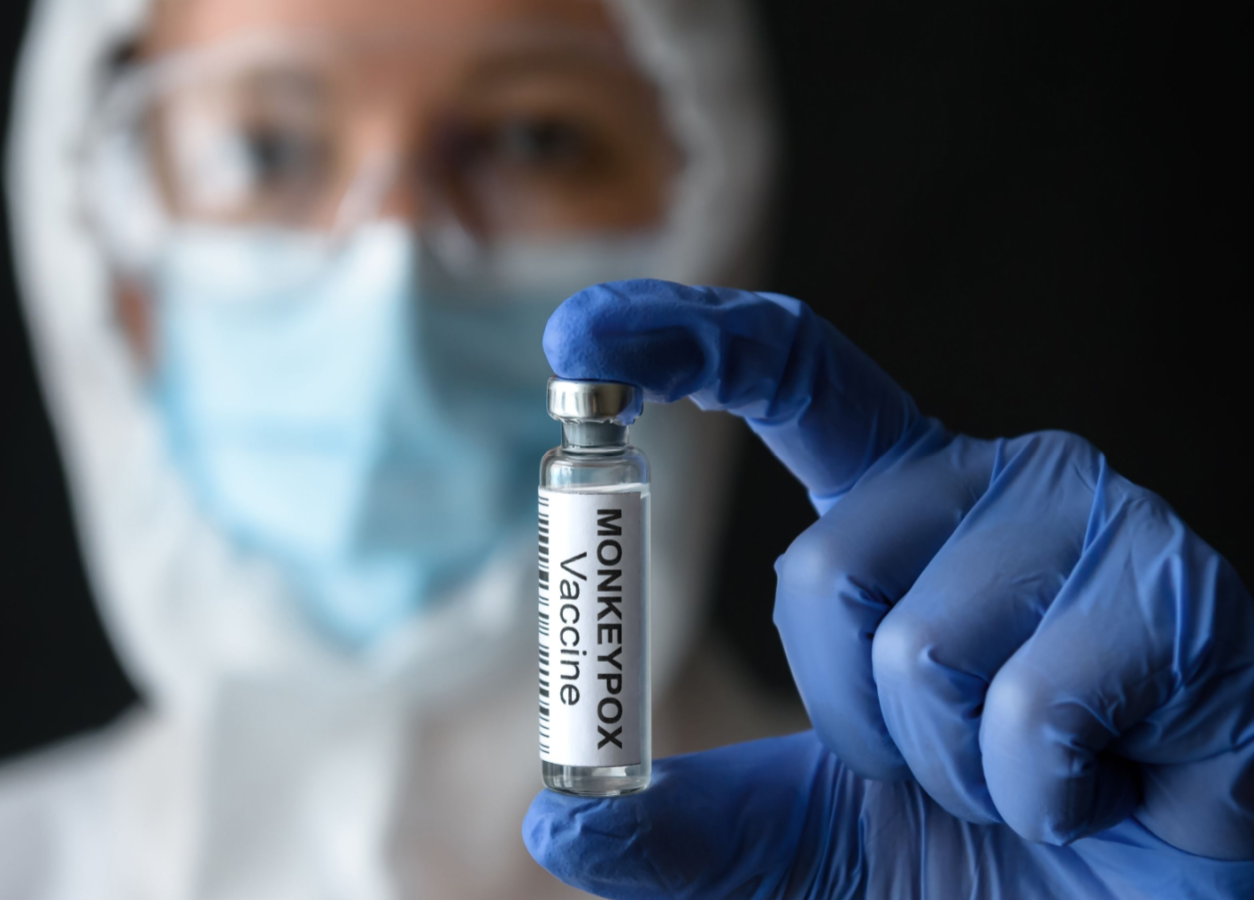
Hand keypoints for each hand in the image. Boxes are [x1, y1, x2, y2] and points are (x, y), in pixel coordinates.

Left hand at [524, 281, 1253, 897]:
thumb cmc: (991, 860)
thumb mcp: (811, 843)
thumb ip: (693, 829)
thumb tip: (558, 821)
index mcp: (902, 510)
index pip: (793, 376)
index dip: (684, 339)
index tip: (579, 338)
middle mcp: (993, 485)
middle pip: (821, 569)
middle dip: (858, 720)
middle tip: (956, 769)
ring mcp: (1092, 526)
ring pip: (920, 647)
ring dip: (959, 774)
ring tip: (1045, 780)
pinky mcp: (1183, 595)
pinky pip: (1029, 707)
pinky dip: (1044, 797)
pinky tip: (1115, 788)